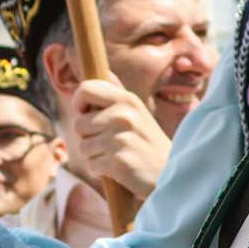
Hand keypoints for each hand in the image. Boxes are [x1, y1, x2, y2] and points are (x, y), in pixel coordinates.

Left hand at [61, 78, 170, 206]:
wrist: (170, 173)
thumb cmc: (148, 143)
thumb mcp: (138, 113)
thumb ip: (117, 96)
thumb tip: (102, 74)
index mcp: (127, 100)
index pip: (86, 89)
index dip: (78, 102)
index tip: (85, 113)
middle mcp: (123, 115)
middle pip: (78, 124)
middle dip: (87, 137)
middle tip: (109, 143)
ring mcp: (120, 138)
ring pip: (83, 147)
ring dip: (95, 156)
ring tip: (116, 156)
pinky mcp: (118, 162)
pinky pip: (91, 165)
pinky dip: (100, 171)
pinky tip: (118, 169)